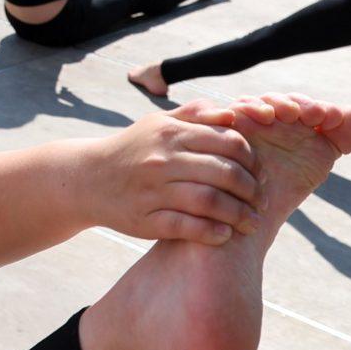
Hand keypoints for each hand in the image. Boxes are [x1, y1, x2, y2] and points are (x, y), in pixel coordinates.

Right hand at [81, 103, 262, 242]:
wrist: (88, 178)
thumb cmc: (133, 148)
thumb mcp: (159, 123)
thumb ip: (196, 115)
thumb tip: (232, 114)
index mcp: (171, 133)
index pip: (229, 143)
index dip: (254, 160)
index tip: (261, 174)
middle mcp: (163, 159)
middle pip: (225, 174)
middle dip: (253, 191)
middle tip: (262, 201)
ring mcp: (153, 191)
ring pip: (210, 202)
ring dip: (240, 215)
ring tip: (251, 223)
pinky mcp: (145, 220)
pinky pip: (187, 228)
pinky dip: (212, 233)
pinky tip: (225, 235)